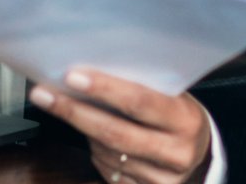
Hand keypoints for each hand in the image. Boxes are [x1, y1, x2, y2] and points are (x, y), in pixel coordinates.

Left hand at [30, 69, 211, 183]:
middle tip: (44, 94)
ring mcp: (163, 179)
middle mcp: (177, 152)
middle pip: (115, 133)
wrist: (200, 153)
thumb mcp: (171, 94)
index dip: (104, 89)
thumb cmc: (176, 114)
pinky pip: (108, 172)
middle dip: (75, 112)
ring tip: (69, 109)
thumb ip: (141, 86)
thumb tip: (89, 72)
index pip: (139, 101)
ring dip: (84, 131)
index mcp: (185, 119)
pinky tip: (92, 136)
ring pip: (107, 154)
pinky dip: (94, 152)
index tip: (72, 76)